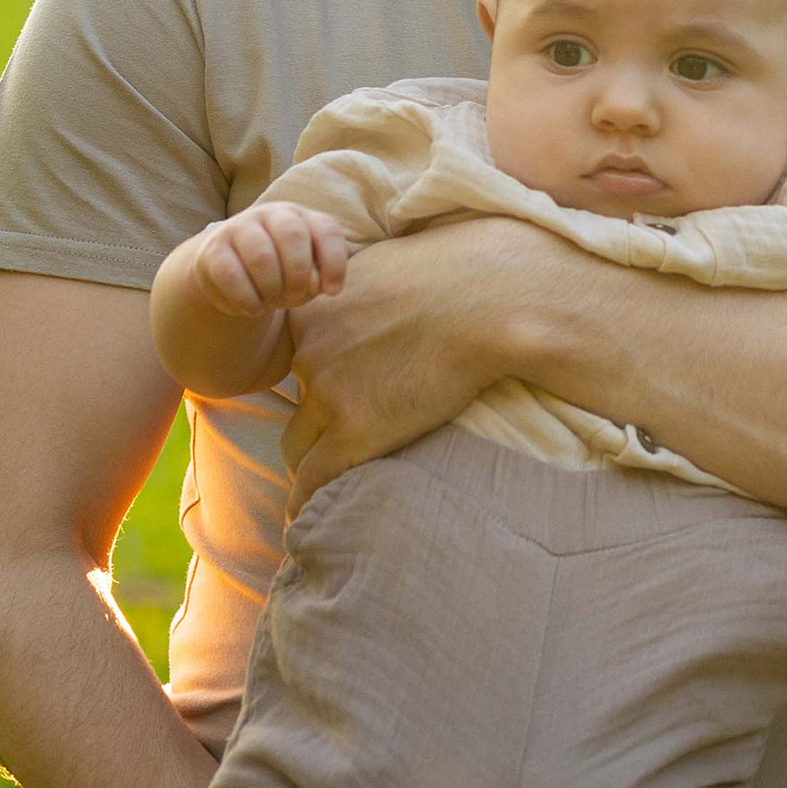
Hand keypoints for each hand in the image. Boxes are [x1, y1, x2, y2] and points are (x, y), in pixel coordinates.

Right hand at [191, 204, 348, 316]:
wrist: (229, 273)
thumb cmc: (279, 273)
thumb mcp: (305, 276)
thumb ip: (318, 277)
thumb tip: (317, 283)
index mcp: (301, 217)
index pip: (327, 230)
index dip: (334, 263)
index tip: (333, 292)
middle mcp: (271, 214)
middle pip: (293, 236)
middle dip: (299, 275)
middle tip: (294, 296)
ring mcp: (239, 227)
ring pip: (261, 256)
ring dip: (272, 289)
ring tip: (271, 301)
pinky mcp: (213, 249)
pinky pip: (231, 274)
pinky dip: (247, 299)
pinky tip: (253, 308)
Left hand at [280, 215, 559, 516]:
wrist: (491, 303)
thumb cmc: (459, 277)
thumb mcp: (387, 266)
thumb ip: (359, 287)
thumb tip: (366, 294)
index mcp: (313, 312)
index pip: (299, 361)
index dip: (320, 383)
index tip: (338, 401)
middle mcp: (308, 352)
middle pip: (295, 404)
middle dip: (315, 424)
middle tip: (339, 444)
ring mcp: (326, 392)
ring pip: (297, 446)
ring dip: (313, 463)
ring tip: (329, 486)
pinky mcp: (353, 429)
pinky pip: (313, 480)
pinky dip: (308, 502)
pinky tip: (310, 521)